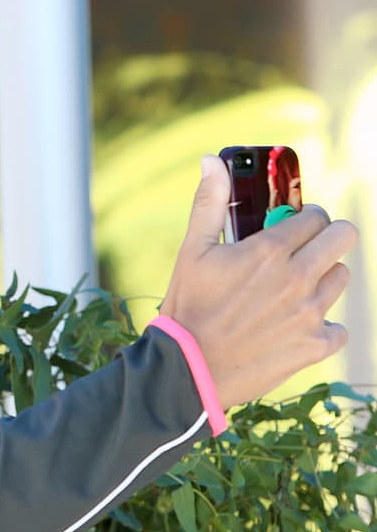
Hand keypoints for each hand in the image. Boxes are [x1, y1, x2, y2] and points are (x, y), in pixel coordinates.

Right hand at [159, 155, 355, 408]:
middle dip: (327, 237)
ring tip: (294, 290)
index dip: (305, 218)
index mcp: (269, 251)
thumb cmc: (187, 308)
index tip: (294, 227)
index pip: (315, 216)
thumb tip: (211, 161)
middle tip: (305, 250)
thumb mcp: (191, 252)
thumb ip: (208, 203)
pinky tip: (295, 327)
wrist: (188, 369)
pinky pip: (338, 327)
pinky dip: (322, 326)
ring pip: (341, 278)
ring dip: (323, 278)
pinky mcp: (315, 345)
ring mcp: (310, 313)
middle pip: (344, 238)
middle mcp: (298, 278)